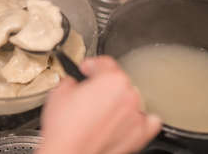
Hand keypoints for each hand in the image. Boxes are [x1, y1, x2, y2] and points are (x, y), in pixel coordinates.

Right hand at [37, 56, 160, 153]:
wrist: (69, 153)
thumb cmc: (66, 127)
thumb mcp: (60, 92)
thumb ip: (71, 81)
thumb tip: (73, 83)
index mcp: (112, 80)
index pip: (104, 63)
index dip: (91, 64)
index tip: (85, 69)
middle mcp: (129, 95)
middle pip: (118, 80)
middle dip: (103, 84)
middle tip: (87, 91)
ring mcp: (136, 116)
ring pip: (130, 100)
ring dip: (117, 101)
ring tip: (100, 109)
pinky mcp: (139, 135)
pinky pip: (147, 121)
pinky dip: (138, 118)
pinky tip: (125, 119)